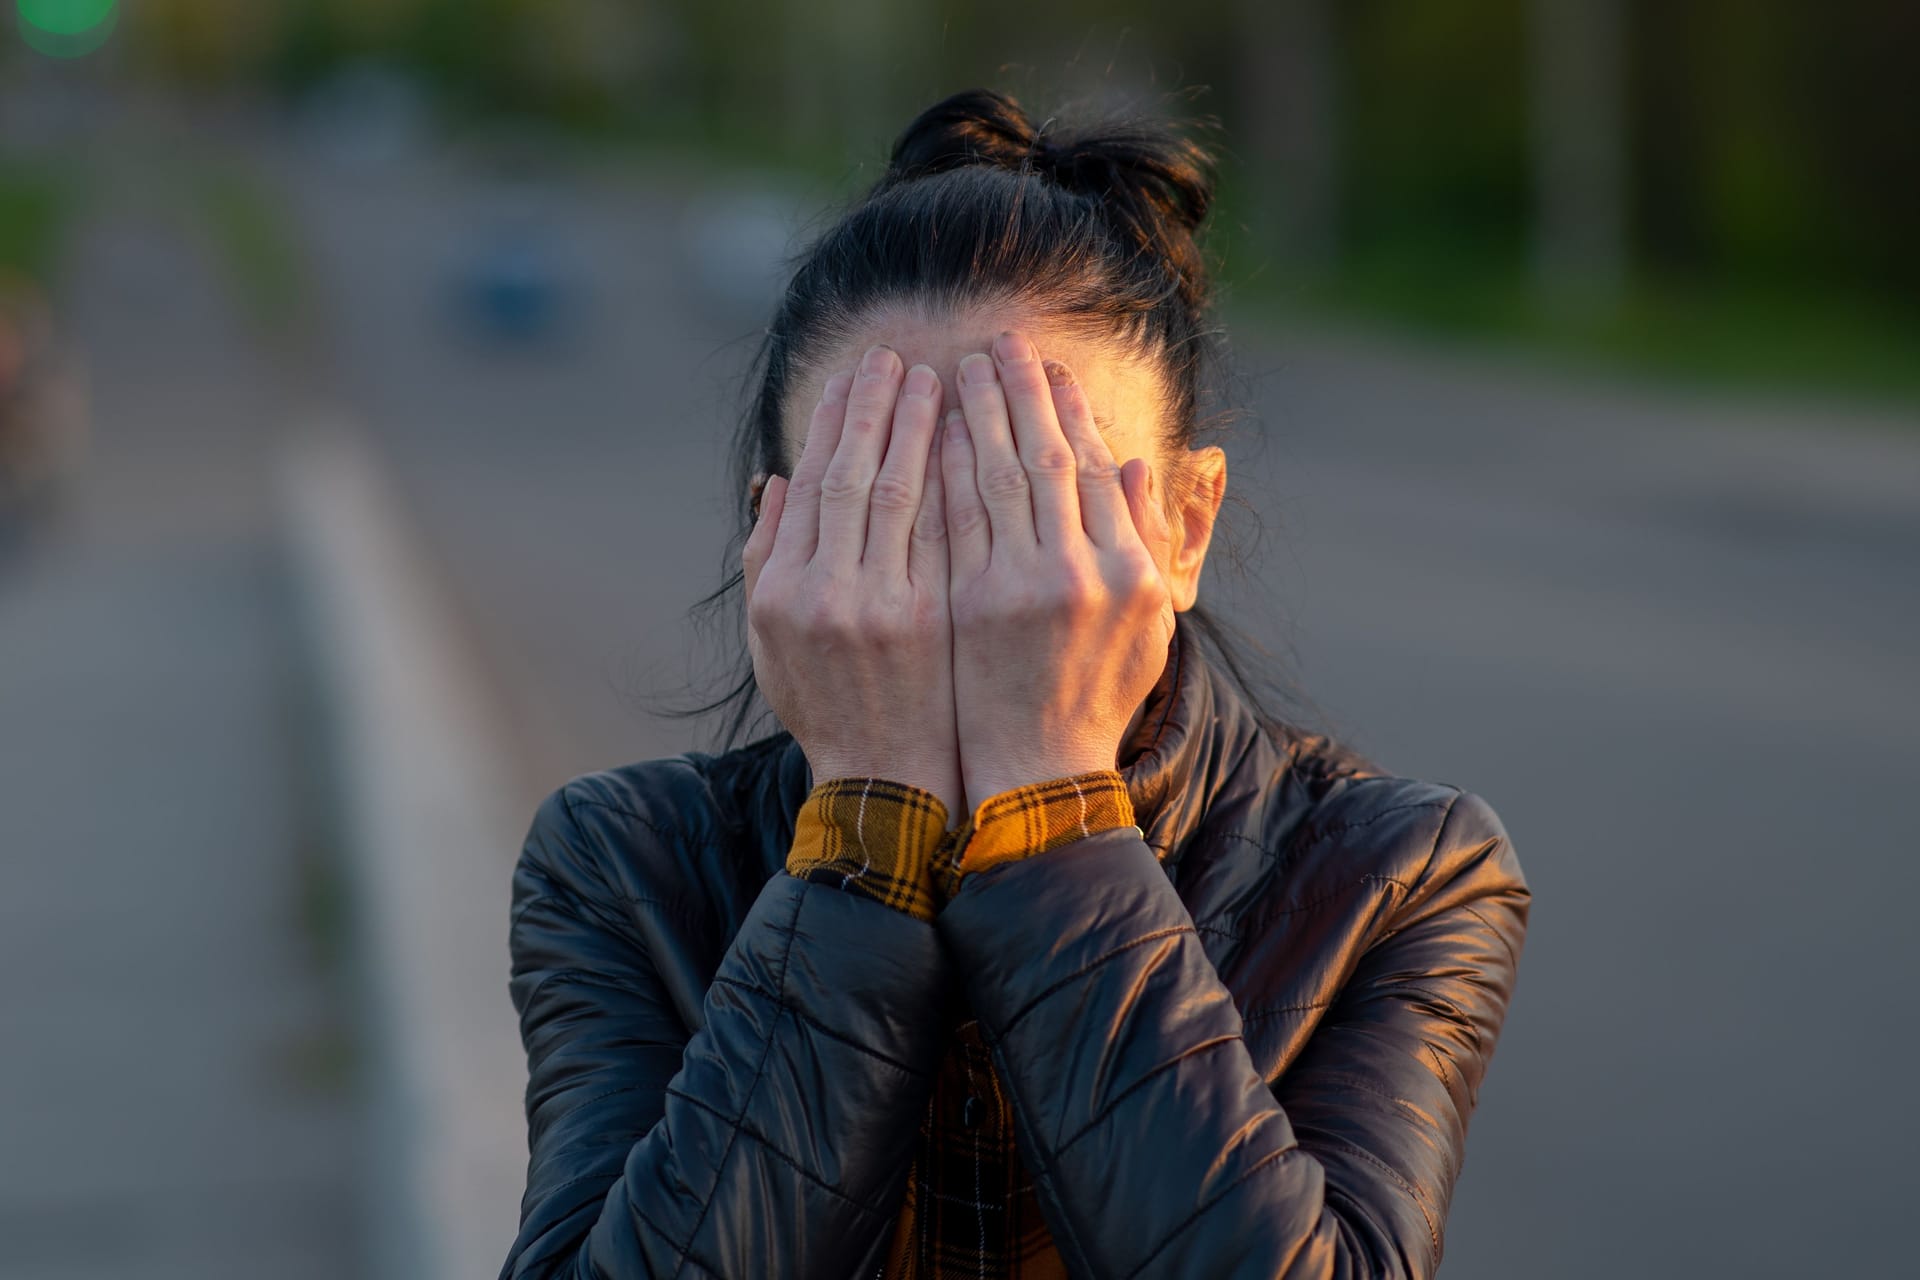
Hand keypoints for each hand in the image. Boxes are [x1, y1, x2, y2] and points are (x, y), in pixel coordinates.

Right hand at [741, 344, 964, 818]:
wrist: (885, 781)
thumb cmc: (827, 705)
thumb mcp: (769, 639)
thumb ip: (768, 556)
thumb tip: (779, 477)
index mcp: (783, 589)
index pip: (812, 483)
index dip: (832, 424)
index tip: (852, 379)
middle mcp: (827, 592)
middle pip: (856, 475)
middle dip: (876, 409)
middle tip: (894, 358)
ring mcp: (885, 607)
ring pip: (904, 494)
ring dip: (921, 429)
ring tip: (938, 379)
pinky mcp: (936, 620)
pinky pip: (948, 532)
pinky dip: (957, 482)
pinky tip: (971, 441)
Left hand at [940, 330, 1175, 803]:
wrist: (1038, 771)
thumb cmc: (1094, 698)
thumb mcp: (1148, 627)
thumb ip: (1143, 542)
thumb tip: (1135, 464)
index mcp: (1131, 573)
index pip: (1096, 468)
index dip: (1073, 411)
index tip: (1054, 369)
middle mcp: (1081, 575)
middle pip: (1047, 458)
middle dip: (1022, 393)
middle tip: (1003, 343)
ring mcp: (1020, 589)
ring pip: (996, 478)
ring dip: (976, 416)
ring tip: (960, 369)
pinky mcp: (967, 605)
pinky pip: (952, 519)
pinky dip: (943, 471)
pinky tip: (930, 434)